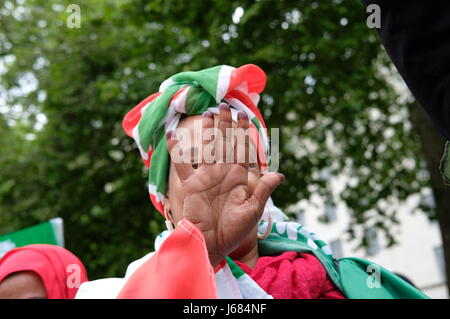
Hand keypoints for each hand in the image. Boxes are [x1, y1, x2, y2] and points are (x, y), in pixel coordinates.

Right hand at [166, 104, 283, 266]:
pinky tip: (172, 134)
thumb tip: (280, 174)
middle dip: (226, 125)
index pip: (242, 150)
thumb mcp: (253, 209)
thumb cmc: (234, 231)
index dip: (244, 133)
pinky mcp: (191, 184)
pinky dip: (176, 150)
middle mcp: (223, 173)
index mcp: (239, 177)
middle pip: (225, 144)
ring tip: (208, 113)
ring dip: (207, 131)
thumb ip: (264, 189)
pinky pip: (182, 164)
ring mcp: (206, 177)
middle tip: (225, 106)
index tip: (245, 117)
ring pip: (207, 148)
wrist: (212, 244)